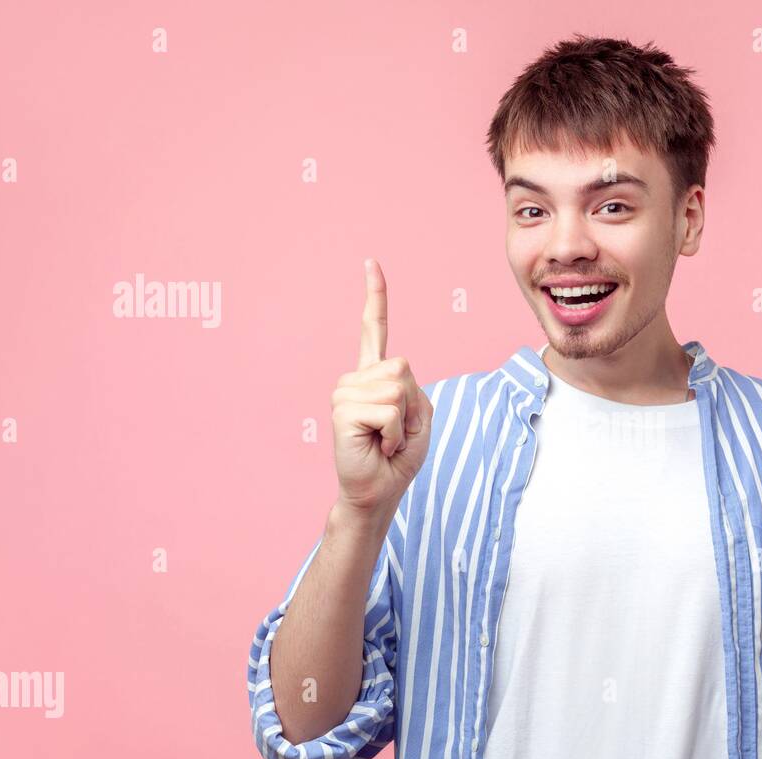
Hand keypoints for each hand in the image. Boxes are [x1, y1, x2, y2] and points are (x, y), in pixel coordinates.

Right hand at [330, 259, 433, 515]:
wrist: (378, 491)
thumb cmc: (399, 458)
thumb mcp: (419, 418)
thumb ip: (411, 388)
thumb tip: (392, 373)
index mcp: (374, 376)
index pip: (375, 329)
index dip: (375, 296)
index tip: (371, 262)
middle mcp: (355, 378)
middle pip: (403, 366)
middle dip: (412, 404)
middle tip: (396, 432)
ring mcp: (345, 392)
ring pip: (397, 389)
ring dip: (403, 423)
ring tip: (385, 440)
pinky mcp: (342, 409)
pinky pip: (389, 410)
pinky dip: (395, 434)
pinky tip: (378, 445)